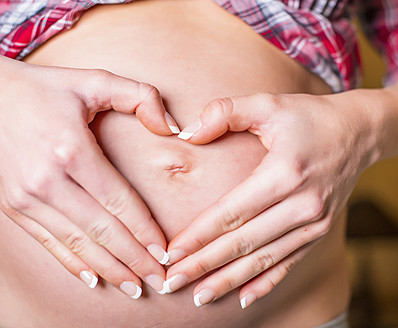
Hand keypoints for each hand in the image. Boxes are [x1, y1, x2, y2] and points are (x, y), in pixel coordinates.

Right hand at [0, 57, 179, 297]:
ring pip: (77, 244)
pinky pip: (49, 243)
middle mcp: (47, 180)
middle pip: (102, 230)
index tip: (166, 252)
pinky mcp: (14, 207)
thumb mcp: (94, 80)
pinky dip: (73, 264)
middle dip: (134, 259)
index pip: (119, 202)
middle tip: (160, 281)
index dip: (144, 230)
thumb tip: (174, 128)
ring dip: (110, 269)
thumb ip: (140, 96)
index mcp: (71, 151)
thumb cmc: (47, 90)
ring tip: (135, 287)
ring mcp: (27, 198)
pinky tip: (94, 279)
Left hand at [164, 90, 381, 306]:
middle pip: (243, 242)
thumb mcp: (268, 103)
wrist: (359, 132)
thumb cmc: (309, 116)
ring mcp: (314, 223)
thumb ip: (224, 112)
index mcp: (284, 173)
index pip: (232, 212)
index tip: (171, 254)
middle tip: (173, 283)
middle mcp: (302, 204)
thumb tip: (185, 134)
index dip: (198, 235)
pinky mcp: (320, 231)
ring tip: (199, 297)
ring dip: (229, 280)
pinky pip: (289, 262)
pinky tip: (243, 299)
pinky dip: (265, 282)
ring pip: (264, 259)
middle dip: (204, 265)